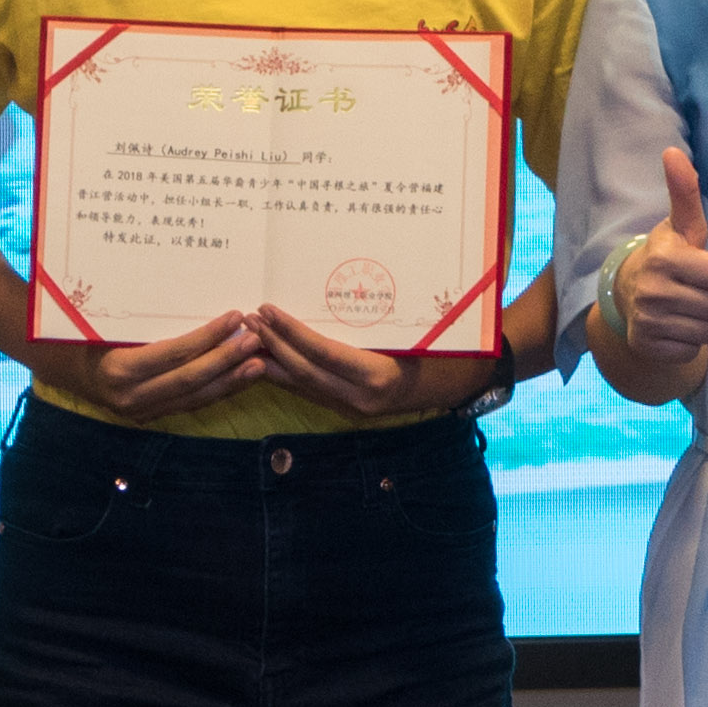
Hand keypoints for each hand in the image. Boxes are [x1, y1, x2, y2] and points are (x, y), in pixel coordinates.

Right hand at [56, 314, 264, 423]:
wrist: (60, 366)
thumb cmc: (83, 333)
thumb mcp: (106, 322)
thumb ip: (145, 320)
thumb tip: (190, 295)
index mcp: (119, 371)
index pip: (174, 354)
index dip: (208, 337)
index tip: (234, 317)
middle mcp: (132, 398)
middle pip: (191, 380)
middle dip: (227, 361)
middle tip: (256, 340)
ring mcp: (142, 412)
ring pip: (196, 398)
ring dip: (230, 380)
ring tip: (259, 363)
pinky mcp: (151, 417)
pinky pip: (190, 404)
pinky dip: (217, 390)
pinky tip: (239, 378)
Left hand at [251, 306, 468, 420]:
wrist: (461, 384)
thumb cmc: (442, 349)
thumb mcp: (411, 330)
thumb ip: (370, 322)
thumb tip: (327, 296)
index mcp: (377, 376)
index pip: (322, 353)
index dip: (290, 332)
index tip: (267, 310)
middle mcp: (361, 399)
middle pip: (304, 372)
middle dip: (271, 346)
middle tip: (246, 320)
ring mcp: (354, 409)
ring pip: (303, 386)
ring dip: (273, 361)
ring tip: (248, 337)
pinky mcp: (350, 410)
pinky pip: (312, 391)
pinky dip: (288, 374)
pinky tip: (269, 359)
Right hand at [610, 146, 707, 372]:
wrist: (628, 293)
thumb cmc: (669, 256)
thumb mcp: (682, 226)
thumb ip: (685, 192)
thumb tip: (673, 152)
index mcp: (665, 257)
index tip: (700, 268)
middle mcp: (653, 290)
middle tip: (695, 290)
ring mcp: (648, 321)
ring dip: (705, 323)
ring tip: (687, 308)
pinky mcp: (646, 345)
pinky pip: (691, 351)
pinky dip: (689, 342)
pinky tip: (675, 327)